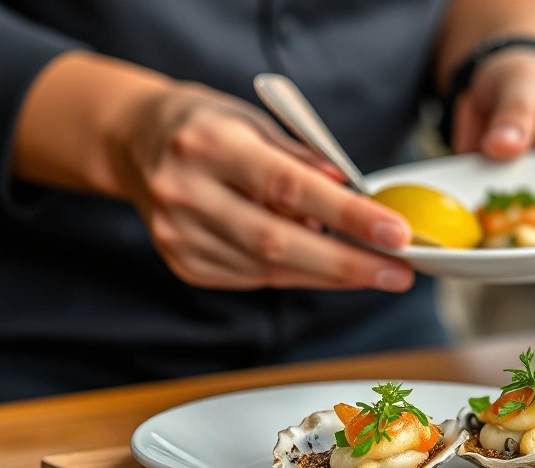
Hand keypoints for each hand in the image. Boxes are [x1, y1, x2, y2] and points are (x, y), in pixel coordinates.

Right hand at [119, 83, 414, 291]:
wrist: (136, 144)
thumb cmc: (208, 128)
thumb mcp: (257, 122)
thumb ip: (305, 159)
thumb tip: (357, 195)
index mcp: (209, 145)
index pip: (289, 186)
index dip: (347, 215)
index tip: (394, 233)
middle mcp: (187, 193)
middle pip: (278, 242)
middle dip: (347, 264)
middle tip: (398, 272)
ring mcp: (180, 235)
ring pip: (270, 269)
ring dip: (330, 274)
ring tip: (374, 269)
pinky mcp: (185, 263)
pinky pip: (256, 278)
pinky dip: (298, 274)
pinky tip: (325, 265)